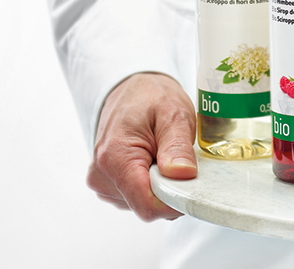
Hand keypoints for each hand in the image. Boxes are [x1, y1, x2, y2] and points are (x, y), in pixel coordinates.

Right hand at [86, 73, 196, 220]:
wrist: (132, 89)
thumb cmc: (151, 97)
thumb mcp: (173, 114)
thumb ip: (177, 147)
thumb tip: (183, 175)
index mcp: (115, 159)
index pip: (147, 205)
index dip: (175, 201)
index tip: (192, 184)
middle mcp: (101, 176)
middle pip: (146, 206)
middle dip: (170, 188)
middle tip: (177, 158)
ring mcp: (102, 182)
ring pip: (143, 203)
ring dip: (161, 185)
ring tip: (163, 154)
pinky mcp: (108, 184)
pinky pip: (138, 197)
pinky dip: (152, 183)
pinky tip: (154, 160)